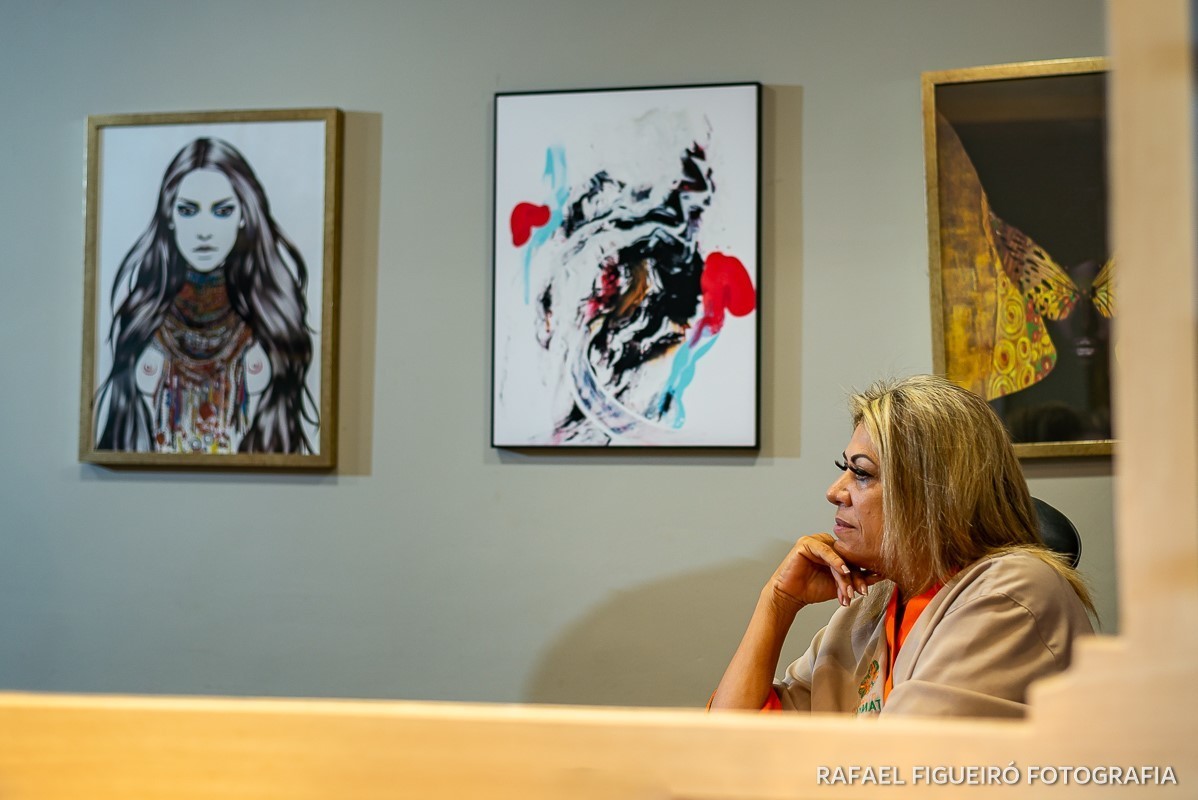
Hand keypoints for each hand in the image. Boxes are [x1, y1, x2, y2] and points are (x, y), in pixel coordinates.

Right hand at [766, 534, 881, 609]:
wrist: (791, 596)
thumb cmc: (812, 589)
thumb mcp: (840, 585)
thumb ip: (857, 579)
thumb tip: (879, 575)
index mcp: (835, 551)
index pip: (853, 561)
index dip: (862, 575)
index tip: (868, 589)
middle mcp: (827, 544)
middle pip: (847, 558)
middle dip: (855, 578)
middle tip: (860, 592)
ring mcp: (816, 541)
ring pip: (838, 557)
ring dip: (844, 575)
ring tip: (848, 590)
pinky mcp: (806, 543)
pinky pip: (824, 550)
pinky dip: (834, 561)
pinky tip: (842, 570)